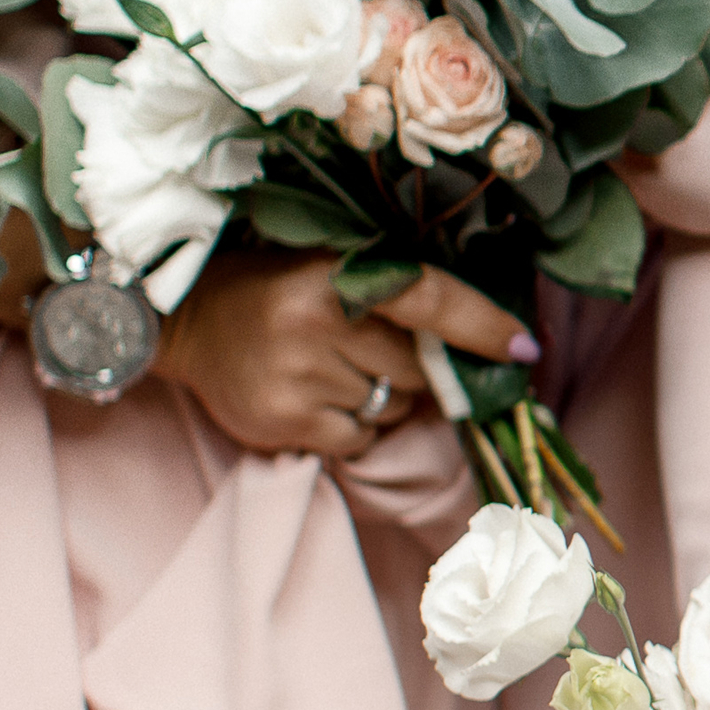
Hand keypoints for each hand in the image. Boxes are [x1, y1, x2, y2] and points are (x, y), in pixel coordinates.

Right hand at [157, 256, 534, 460]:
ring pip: (392, 407)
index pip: (426, 299)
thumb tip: (498, 342)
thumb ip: (404, 296)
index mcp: (333, 275)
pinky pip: (361, 439)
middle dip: (412, 367)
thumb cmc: (278, 290)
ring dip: (381, 397)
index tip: (523, 348)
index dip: (481, 324)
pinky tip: (315, 397)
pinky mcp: (284, 423)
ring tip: (330, 369)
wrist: (186, 322)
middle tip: (367, 348)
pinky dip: (352, 427)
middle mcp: (314, 323)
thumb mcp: (333, 270)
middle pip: (418, 368)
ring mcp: (297, 377)